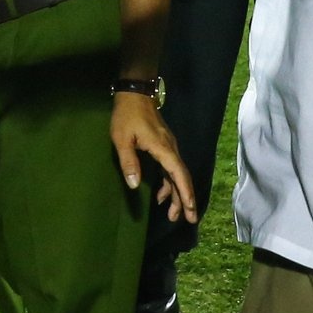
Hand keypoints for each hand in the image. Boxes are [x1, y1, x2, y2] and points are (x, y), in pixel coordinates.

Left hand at [110, 92, 199, 224]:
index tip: (190, 211)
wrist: (135, 93)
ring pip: (177, 174)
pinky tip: (161, 194)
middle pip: (182, 177)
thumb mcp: (122, 139)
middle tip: (188, 219)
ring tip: (173, 213)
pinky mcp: (164, 145)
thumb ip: (128, 161)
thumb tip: (134, 185)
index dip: (185, 194)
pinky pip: (171, 168)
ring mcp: (168, 146)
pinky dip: (169, 183)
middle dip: (185, 199)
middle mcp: (171, 149)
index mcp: (163, 149)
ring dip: (177, 193)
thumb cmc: (127, 115)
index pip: (178, 175)